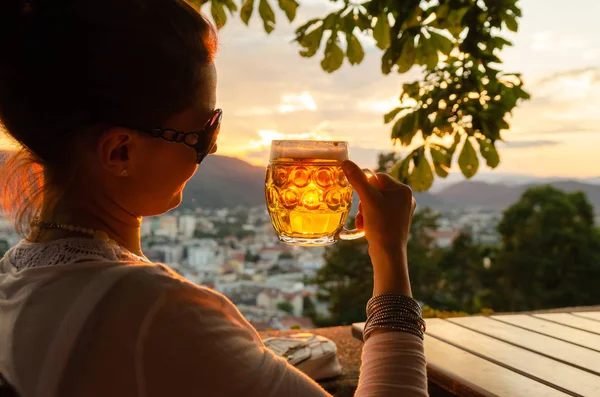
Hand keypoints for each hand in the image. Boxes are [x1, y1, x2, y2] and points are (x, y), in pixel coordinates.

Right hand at [342, 160, 415, 295]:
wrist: (388, 254)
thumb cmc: (381, 224)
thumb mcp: (367, 199)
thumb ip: (356, 179)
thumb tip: (346, 161)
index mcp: (402, 189)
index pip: (377, 177)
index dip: (365, 186)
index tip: (360, 198)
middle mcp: (405, 198)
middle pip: (375, 190)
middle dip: (364, 202)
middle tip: (363, 213)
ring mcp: (402, 211)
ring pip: (375, 203)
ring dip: (364, 211)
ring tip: (364, 222)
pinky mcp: (396, 223)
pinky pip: (379, 214)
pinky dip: (370, 219)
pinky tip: (366, 228)